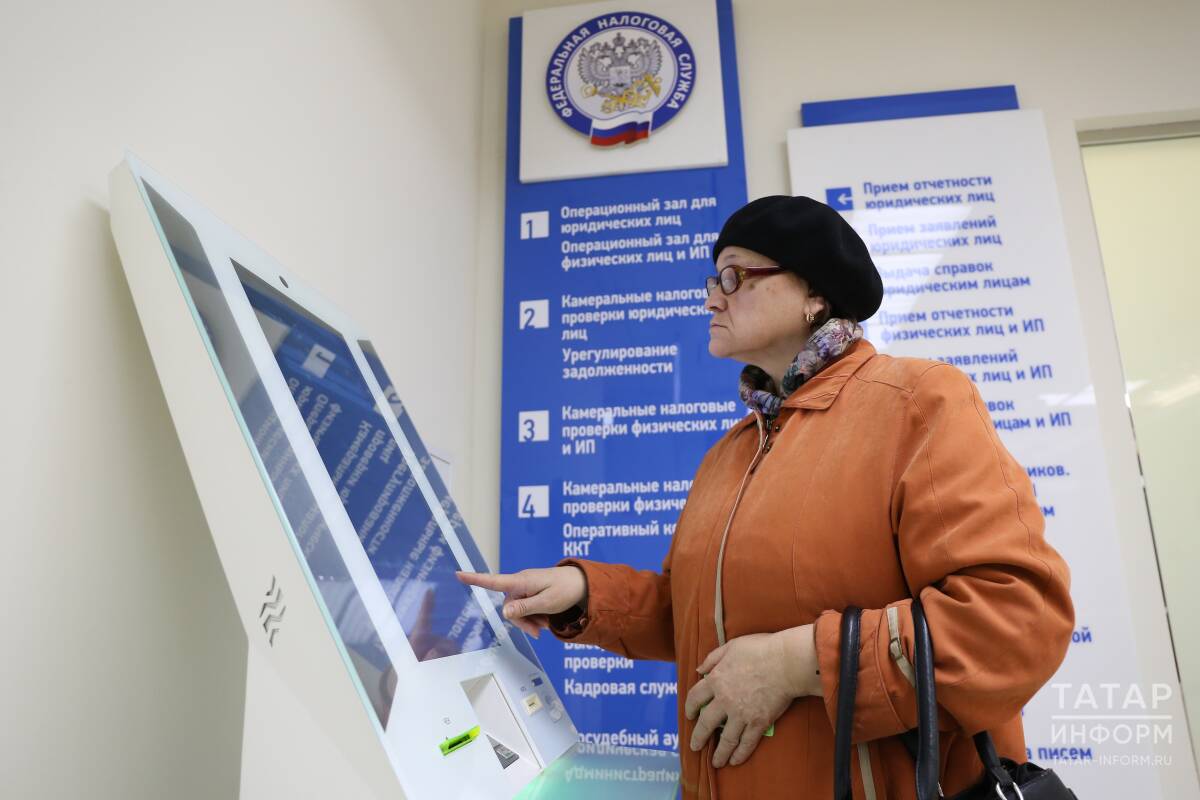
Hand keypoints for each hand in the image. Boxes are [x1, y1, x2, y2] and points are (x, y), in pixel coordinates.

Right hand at [456, 566, 586, 637]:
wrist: (583, 584)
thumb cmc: (566, 590)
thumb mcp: (547, 602)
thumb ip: (525, 608)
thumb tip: (504, 612)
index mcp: (522, 581)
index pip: (494, 581)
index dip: (475, 579)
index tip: (458, 574)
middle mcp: (520, 583)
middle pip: (509, 607)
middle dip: (522, 622)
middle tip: (540, 632)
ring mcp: (526, 588)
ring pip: (517, 611)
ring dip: (529, 621)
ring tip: (546, 625)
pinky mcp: (531, 593)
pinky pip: (525, 609)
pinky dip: (533, 618)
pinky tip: (545, 621)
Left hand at [684, 625, 819, 767]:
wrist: (786, 662)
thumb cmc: (760, 649)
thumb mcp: (731, 646)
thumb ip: (713, 658)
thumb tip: (699, 669)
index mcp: (716, 679)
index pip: (695, 697)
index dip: (690, 708)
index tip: (689, 715)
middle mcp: (724, 700)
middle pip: (706, 723)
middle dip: (699, 737)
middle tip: (695, 746)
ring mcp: (741, 714)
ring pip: (726, 740)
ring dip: (719, 753)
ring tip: (715, 762)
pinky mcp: (758, 723)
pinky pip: (746, 743)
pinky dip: (740, 754)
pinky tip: (735, 761)